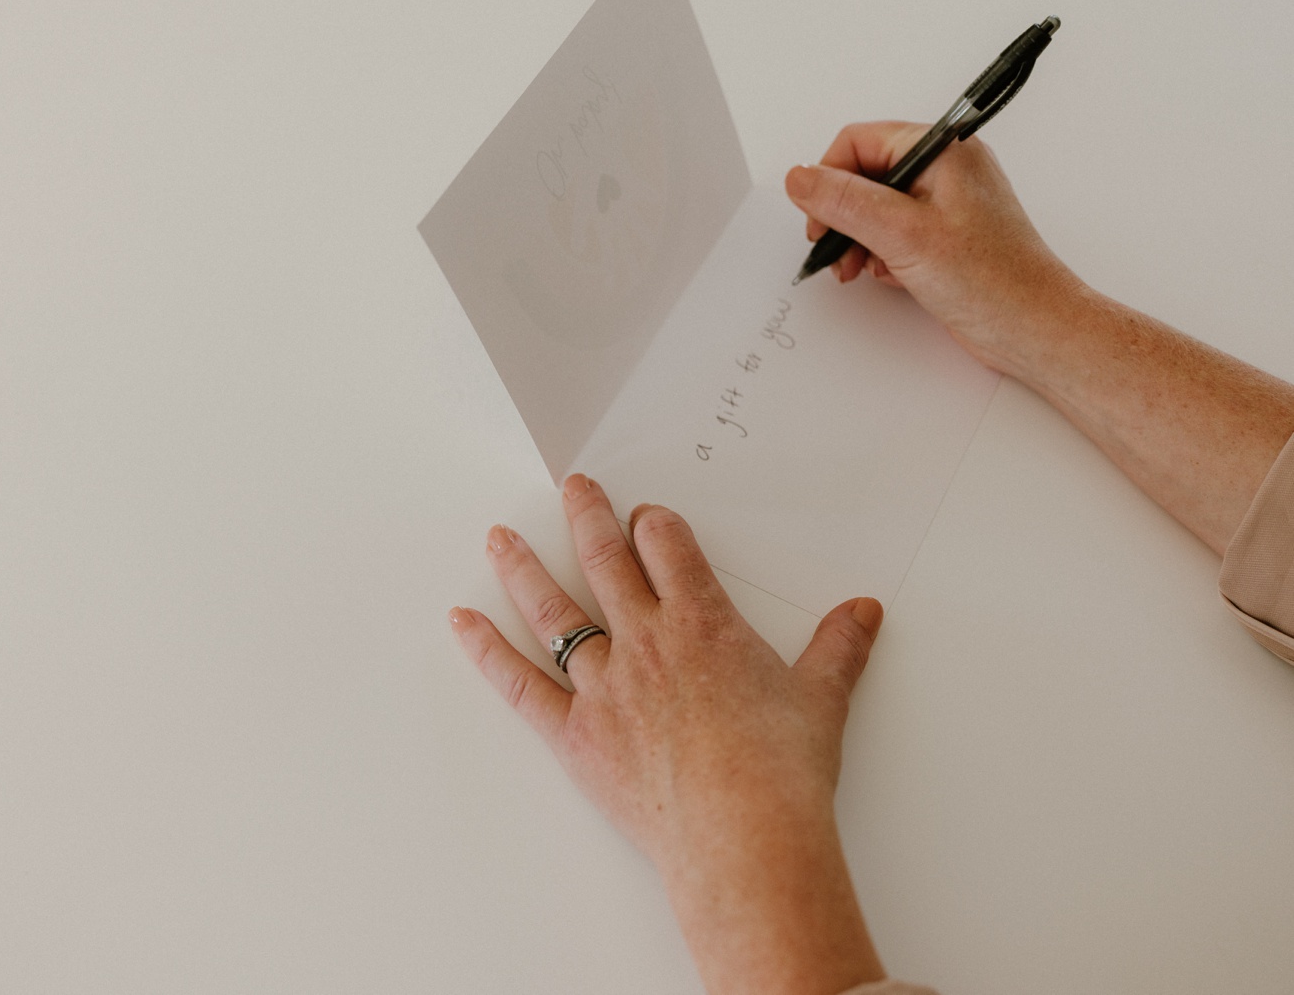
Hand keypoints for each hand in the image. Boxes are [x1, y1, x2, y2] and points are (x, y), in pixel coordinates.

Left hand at [450, 473, 885, 994]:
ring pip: (553, 611)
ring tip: (499, 535)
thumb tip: (863, 612)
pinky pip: (520, 684)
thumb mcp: (821, 700)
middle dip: (588, 517)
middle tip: (573, 488)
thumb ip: (837, 648)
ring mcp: (604, 686)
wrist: (745, 837)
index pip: (668, 549)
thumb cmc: (782, 773)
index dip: (654, 525)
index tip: (645, 513)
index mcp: (703, 624)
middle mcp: (646, 642)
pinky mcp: (575, 734)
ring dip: (523, 567)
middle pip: (606, 561)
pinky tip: (463, 623)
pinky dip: (486, 651)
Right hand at [785, 121, 1083, 376]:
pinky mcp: (943, 237)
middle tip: (834, 248)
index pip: (858, 142)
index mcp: (942, 150)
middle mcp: (944, 170)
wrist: (1034, 328)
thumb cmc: (995, 280)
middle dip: (841, 216)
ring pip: (874, 208)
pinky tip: (887, 275)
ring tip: (859, 268)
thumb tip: (800, 178)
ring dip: (856, 239)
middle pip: (863, 176)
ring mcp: (944, 204)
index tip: (818, 218)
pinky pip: (892, 233)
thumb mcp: (904, 234)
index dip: (828, 180)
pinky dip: (879, 254)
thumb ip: (845, 202)